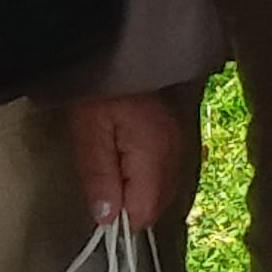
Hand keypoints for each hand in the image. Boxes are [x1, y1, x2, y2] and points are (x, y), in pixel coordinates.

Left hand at [71, 86, 196, 233]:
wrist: (122, 52)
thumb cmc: (102, 91)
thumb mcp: (89, 133)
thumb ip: (98, 177)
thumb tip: (106, 220)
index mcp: (154, 156)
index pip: (144, 211)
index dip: (119, 218)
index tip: (97, 205)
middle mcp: (176, 155)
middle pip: (158, 206)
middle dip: (130, 208)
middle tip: (102, 188)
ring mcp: (182, 146)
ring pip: (165, 193)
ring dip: (140, 196)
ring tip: (114, 175)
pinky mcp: (179, 138)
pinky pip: (168, 176)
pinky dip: (149, 182)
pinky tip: (130, 168)